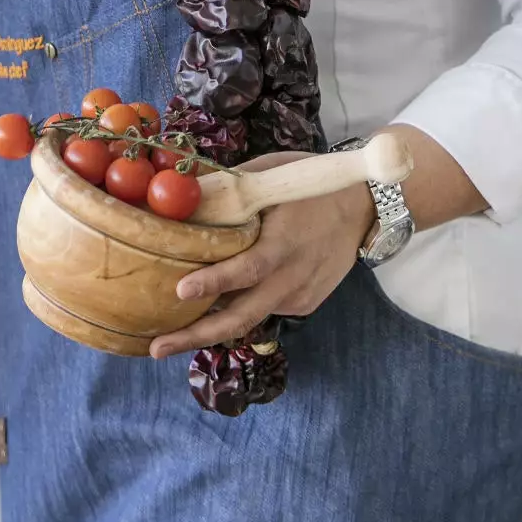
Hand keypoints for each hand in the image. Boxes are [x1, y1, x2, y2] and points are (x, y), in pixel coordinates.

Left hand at [148, 151, 375, 358]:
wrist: (363, 207)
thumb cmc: (311, 184)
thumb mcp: (273, 173)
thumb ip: (232, 188)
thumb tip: (184, 193)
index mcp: (284, 242)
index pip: (248, 268)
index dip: (215, 281)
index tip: (180, 291)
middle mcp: (292, 277)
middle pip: (243, 316)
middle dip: (197, 335)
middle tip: (157, 348)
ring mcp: (299, 296)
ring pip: (248, 318)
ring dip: (208, 330)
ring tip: (167, 340)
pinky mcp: (303, 304)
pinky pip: (262, 309)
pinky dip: (235, 309)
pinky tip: (209, 307)